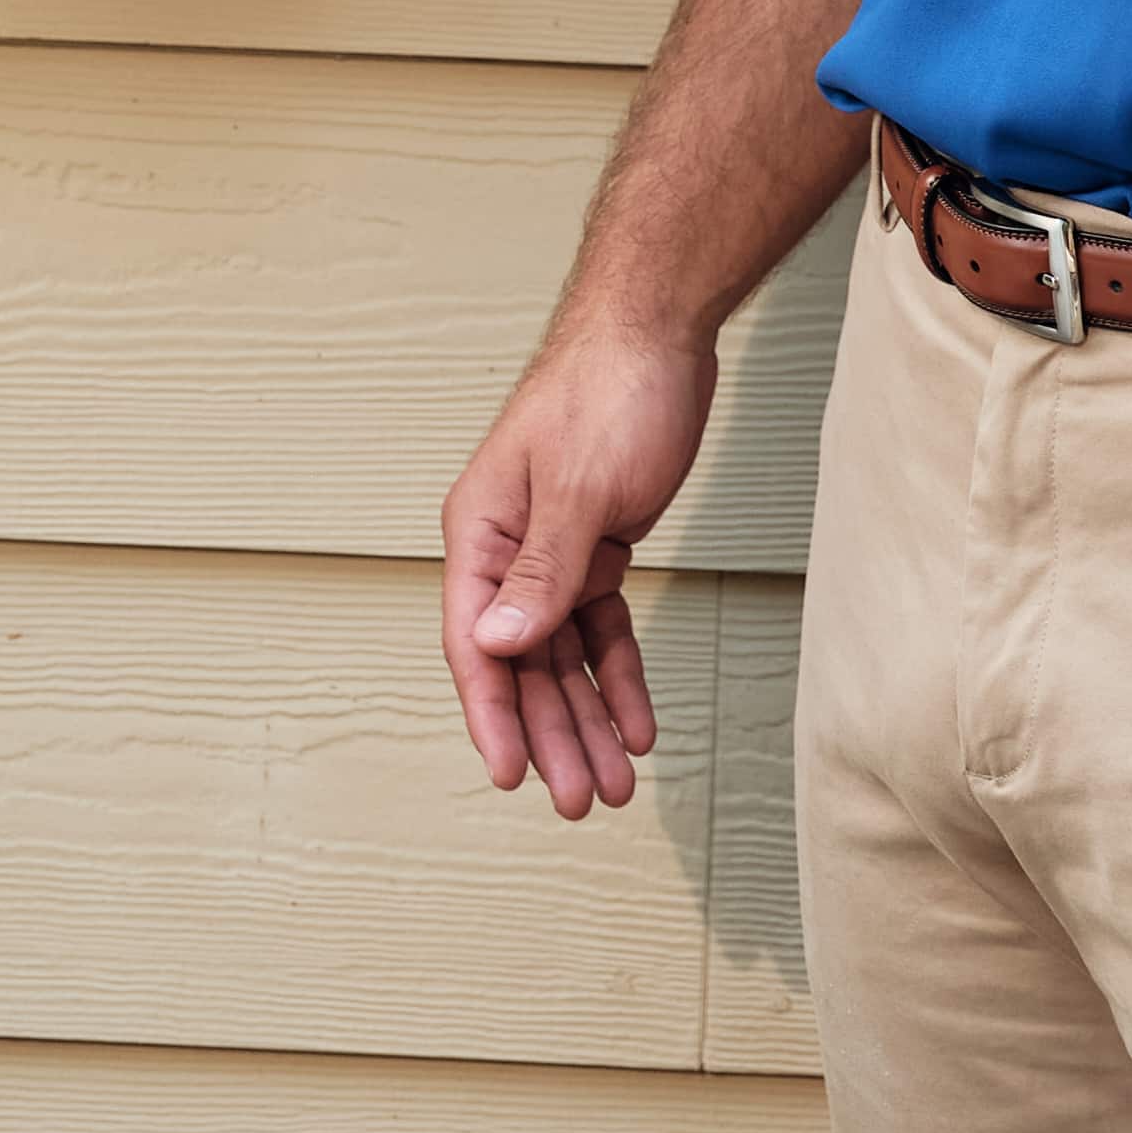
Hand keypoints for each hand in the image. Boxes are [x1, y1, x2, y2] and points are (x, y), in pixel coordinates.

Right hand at [439, 313, 714, 817]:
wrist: (659, 333)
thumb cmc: (607, 391)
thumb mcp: (578, 489)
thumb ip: (541, 573)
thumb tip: (495, 645)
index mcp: (480, 531)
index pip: (472, 641)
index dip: (490, 713)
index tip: (512, 774)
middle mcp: (506, 548)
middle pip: (520, 662)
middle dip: (550, 733)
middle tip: (580, 799)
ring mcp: (552, 550)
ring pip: (562, 655)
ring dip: (587, 717)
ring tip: (613, 781)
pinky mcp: (598, 546)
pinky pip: (601, 628)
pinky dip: (618, 675)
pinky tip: (637, 722)